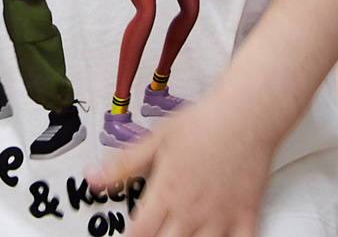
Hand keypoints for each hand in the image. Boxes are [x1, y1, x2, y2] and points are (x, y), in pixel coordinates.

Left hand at [93, 84, 274, 236]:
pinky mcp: (245, 215)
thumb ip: (124, 163)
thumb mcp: (156, 139)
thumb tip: (92, 176)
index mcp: (167, 192)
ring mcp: (219, 216)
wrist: (245, 113)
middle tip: (155, 235)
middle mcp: (191, 210)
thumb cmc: (204, 122)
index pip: (140, 233)